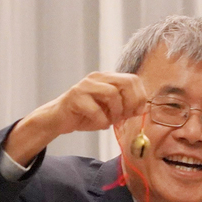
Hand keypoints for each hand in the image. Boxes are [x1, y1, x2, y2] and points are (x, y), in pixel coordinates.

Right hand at [4, 72, 149, 164]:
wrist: (59, 119)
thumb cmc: (87, 115)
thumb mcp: (111, 111)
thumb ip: (127, 108)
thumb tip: (143, 108)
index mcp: (108, 78)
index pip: (133, 79)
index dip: (140, 97)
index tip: (136, 112)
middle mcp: (98, 78)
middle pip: (126, 82)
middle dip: (131, 103)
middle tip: (124, 116)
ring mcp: (85, 86)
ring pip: (112, 94)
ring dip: (115, 112)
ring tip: (109, 120)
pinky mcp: (75, 97)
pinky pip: (96, 110)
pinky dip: (101, 121)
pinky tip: (97, 123)